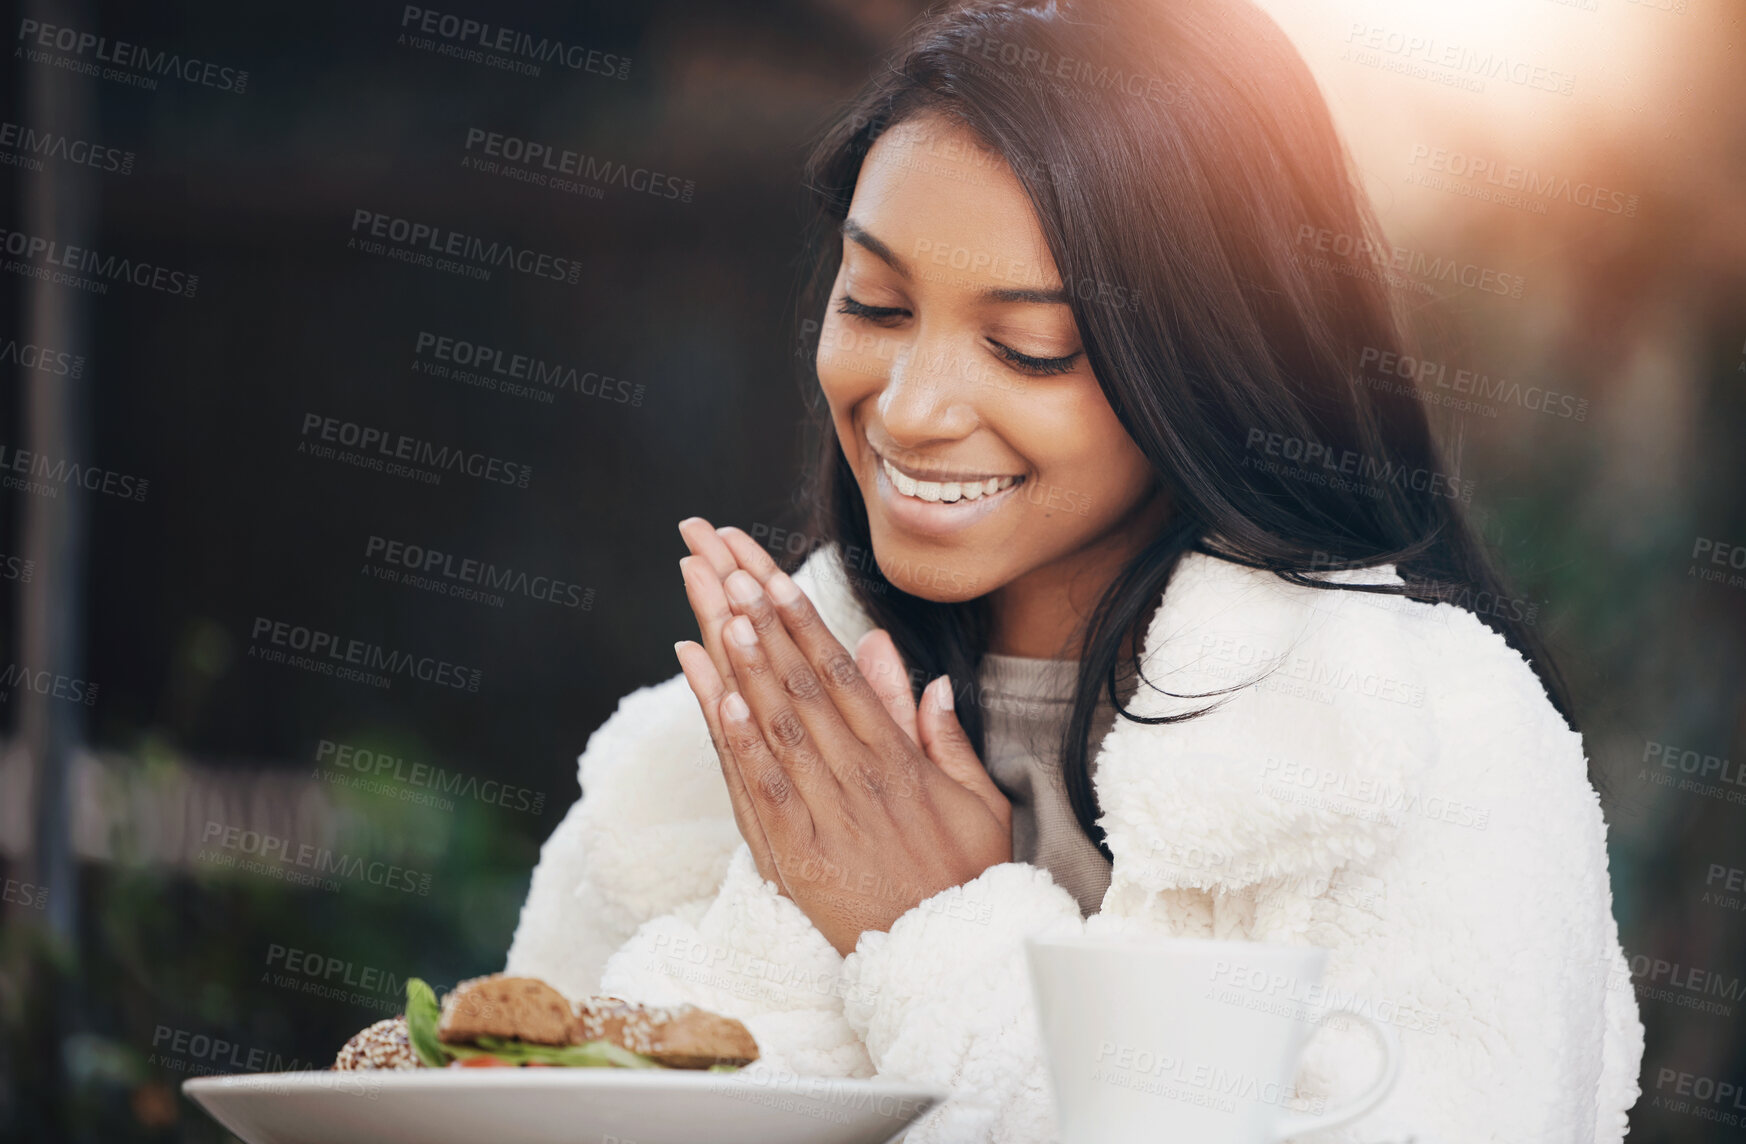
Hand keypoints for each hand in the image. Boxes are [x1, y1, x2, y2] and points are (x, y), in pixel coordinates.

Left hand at [673, 518, 1012, 954]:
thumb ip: (941, 734)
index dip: (801, 620)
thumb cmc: (962, 875)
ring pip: (779, 725)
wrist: (948, 960)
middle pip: (800, 684)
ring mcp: (826, 815)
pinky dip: (741, 741)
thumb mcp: (975, 799)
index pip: (841, 674)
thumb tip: (921, 673)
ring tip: (717, 606)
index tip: (770, 574)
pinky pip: (764, 789)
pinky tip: (718, 694)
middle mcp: (860, 776)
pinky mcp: (798, 857)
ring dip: (745, 662)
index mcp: (899, 758)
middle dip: (759, 619)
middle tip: (724, 564)